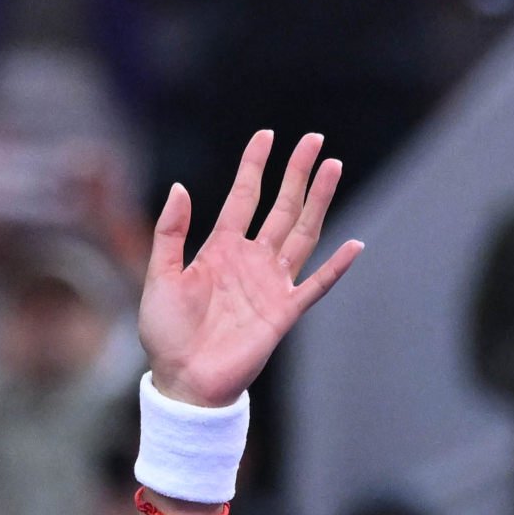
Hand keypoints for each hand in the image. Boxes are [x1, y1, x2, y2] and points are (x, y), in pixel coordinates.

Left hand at [137, 130, 358, 409]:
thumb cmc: (166, 333)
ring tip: (334, 168)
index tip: (267, 135)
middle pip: (281, 206)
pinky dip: (335, 267)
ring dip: (319, 201)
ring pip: (302, 233)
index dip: (255, 165)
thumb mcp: (159, 275)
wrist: (183, 380)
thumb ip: (169, 232)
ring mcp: (270, 284)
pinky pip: (315, 285)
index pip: (244, 196)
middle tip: (315, 140)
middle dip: (298, 172)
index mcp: (220, 248)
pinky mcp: (283, 312)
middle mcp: (251, 260)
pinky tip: (353, 245)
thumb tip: (180, 186)